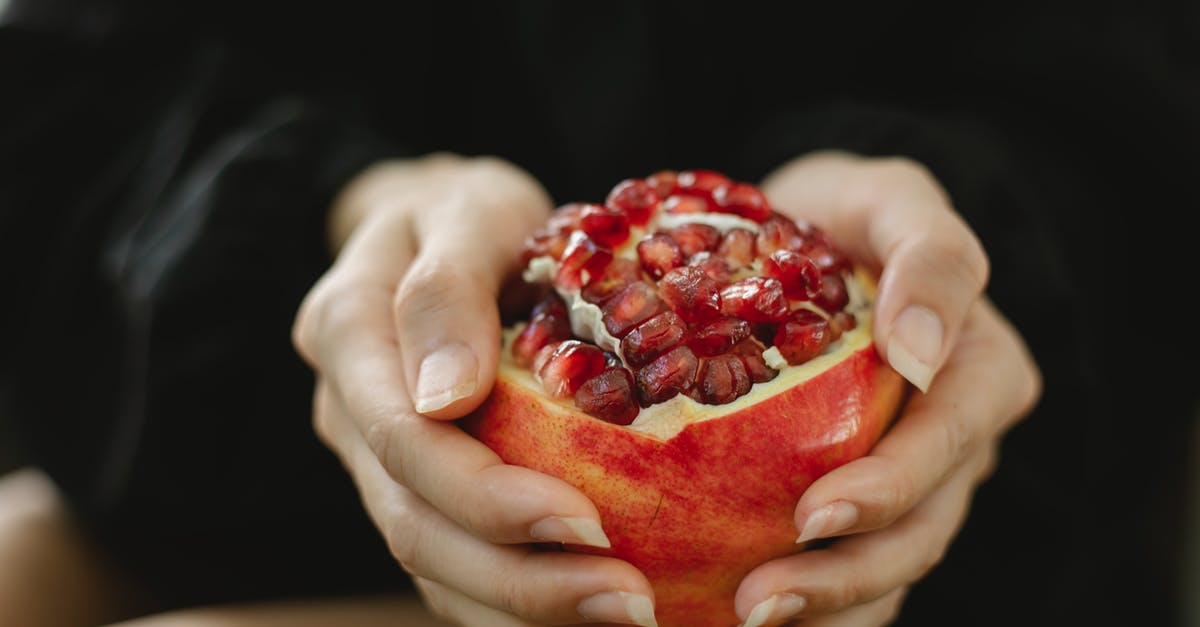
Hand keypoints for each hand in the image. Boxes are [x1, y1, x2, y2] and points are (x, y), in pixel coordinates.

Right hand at [292, 154, 657, 625]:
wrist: (436, 224)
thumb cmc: (465, 209)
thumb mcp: (467, 210)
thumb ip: (447, 290)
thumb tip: (445, 397)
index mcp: (347, 335)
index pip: (407, 443)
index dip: (489, 498)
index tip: (590, 524)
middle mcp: (348, 412)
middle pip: (414, 524)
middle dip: (518, 577)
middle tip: (625, 601)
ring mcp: (375, 457)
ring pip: (428, 561)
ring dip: (521, 604)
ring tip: (622, 615)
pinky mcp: (414, 483)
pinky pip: (451, 561)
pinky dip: (513, 599)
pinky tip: (584, 611)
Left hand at [730, 153, 1041, 625]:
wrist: (811, 230)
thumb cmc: (851, 211)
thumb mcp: (895, 199)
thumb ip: (929, 254)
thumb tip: (918, 351)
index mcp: (983, 372)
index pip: (948, 442)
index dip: (889, 488)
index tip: (812, 514)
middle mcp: (958, 438)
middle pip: (922, 526)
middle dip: (848, 572)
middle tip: (761, 597)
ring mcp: (917, 476)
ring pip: (891, 564)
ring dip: (829, 605)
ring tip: (749, 618)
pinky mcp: (864, 494)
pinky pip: (854, 566)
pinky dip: (815, 605)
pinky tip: (736, 613)